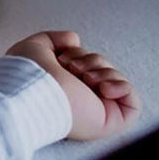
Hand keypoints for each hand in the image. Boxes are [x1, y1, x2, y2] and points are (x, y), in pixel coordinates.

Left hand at [6, 31, 140, 140]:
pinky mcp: (111, 120)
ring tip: (85, 79)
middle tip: (73, 68)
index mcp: (63, 83)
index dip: (77, 53)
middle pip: (101, 67)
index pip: (83, 62)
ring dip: (103, 71)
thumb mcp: (34, 47)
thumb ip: (53, 39)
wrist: (32, 94)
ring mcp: (95, 110)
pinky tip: (103, 88)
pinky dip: (121, 86)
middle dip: (90, 60)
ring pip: (116, 79)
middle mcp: (79, 98)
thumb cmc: (26, 74)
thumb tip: (74, 39)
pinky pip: (132, 100)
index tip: (62, 58)